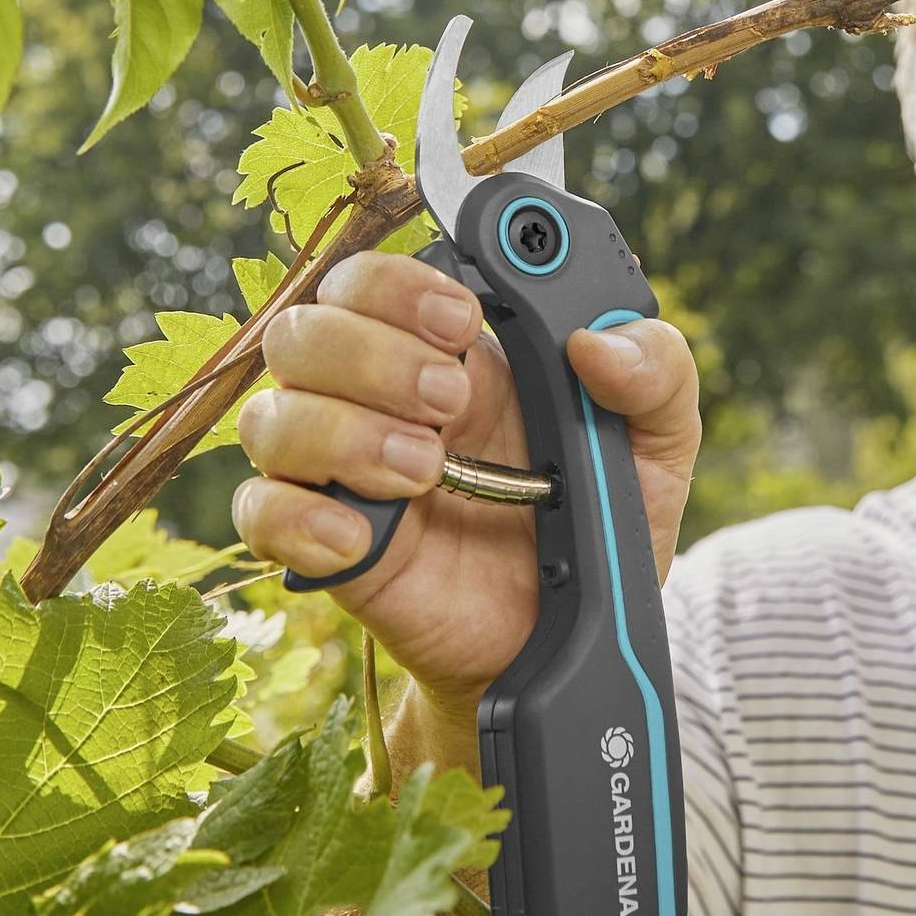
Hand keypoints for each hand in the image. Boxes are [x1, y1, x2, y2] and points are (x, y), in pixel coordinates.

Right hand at [231, 250, 701, 717]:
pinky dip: (297, 517)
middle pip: (304, 329)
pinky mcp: (327, 545)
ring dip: (340, 431)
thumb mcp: (656, 443)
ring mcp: (345, 471)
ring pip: (270, 415)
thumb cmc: (600, 523)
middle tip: (451, 403)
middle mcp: (378, 398)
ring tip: (425, 471)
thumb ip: (657, 370)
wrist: (574, 638)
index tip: (461, 321)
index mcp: (450, 352)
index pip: (374, 277)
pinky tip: (359, 538)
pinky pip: (257, 511)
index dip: (399, 284)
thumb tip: (599, 344)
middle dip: (371, 354)